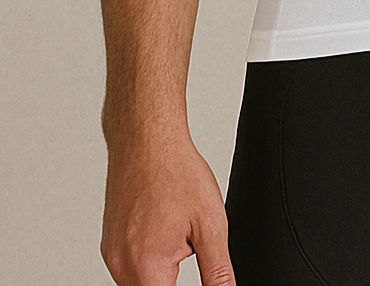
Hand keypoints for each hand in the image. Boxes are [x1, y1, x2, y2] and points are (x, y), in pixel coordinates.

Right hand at [100, 131, 234, 284]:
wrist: (146, 140)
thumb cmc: (175, 172)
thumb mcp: (211, 225)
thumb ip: (217, 271)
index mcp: (147, 269)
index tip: (191, 260)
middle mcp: (121, 266)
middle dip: (173, 280)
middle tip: (186, 244)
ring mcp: (112, 254)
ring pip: (139, 281)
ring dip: (160, 272)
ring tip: (175, 230)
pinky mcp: (109, 244)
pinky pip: (128, 265)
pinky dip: (147, 257)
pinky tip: (161, 227)